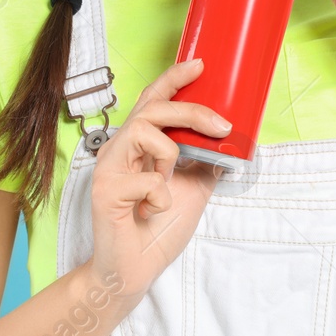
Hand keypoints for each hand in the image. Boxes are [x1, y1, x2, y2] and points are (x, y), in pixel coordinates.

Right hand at [88, 57, 226, 306]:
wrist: (131, 271)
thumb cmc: (155, 231)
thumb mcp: (191, 191)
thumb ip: (204, 165)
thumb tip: (230, 145)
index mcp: (137, 146)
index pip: (153, 101)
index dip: (173, 79)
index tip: (199, 64)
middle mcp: (119, 149)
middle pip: (153, 109)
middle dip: (192, 110)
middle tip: (222, 125)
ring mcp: (108, 168)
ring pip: (144, 132)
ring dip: (168, 157)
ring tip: (165, 184)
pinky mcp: (105, 191)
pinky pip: (147, 180)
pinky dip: (160, 199)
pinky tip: (149, 214)